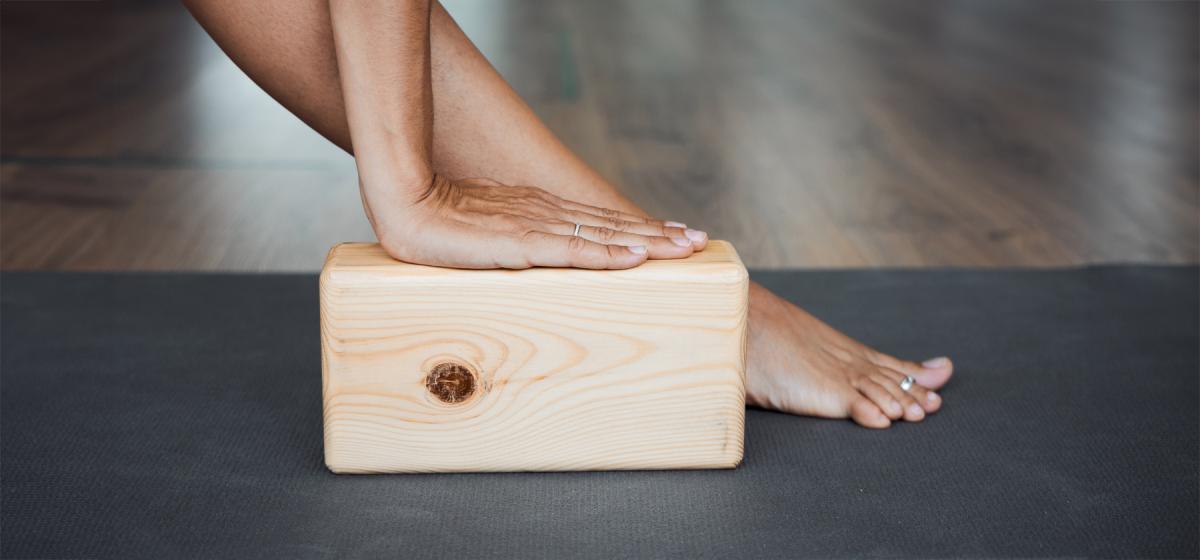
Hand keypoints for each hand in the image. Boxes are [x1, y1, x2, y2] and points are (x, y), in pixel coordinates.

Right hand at [367, 175, 707, 268]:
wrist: (404, 204)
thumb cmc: (434, 224)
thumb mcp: (483, 237)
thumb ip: (510, 247)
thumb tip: (526, 262)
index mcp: (538, 211)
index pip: (598, 221)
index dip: (638, 228)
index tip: (672, 234)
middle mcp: (546, 213)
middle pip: (613, 224)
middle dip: (659, 233)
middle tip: (698, 239)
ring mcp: (536, 225)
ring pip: (605, 234)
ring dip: (649, 240)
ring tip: (685, 246)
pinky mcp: (521, 243)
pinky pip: (574, 250)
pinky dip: (609, 253)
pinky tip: (636, 257)